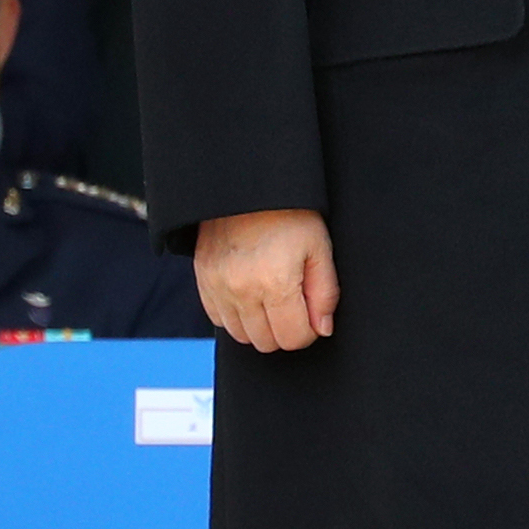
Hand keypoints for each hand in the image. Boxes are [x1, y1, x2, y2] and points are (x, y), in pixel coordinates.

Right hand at [197, 207, 337, 351]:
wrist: (248, 185)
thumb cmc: (290, 213)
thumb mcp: (319, 247)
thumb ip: (325, 293)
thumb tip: (321, 328)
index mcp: (275, 282)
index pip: (293, 338)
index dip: (308, 330)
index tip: (311, 310)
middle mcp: (242, 290)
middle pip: (267, 342)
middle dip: (285, 329)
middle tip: (293, 301)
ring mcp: (218, 287)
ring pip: (242, 336)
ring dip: (260, 325)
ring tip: (271, 296)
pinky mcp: (203, 280)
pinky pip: (219, 320)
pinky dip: (237, 315)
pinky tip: (250, 294)